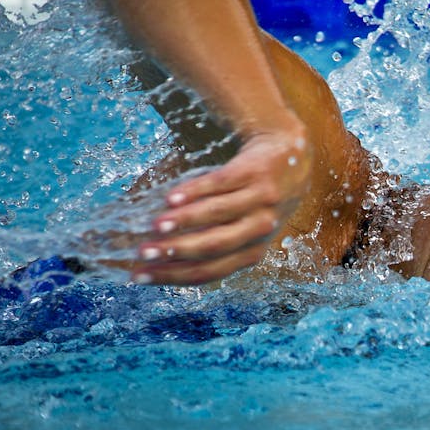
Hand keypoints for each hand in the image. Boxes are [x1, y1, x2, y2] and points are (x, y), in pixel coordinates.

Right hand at [130, 119, 310, 284]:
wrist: (289, 154)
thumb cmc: (255, 198)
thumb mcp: (242, 226)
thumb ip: (207, 239)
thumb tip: (153, 254)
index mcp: (251, 251)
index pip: (209, 271)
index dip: (173, 276)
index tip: (139, 276)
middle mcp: (260, 230)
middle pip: (213, 246)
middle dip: (175, 252)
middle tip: (142, 252)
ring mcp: (260, 200)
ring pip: (218, 215)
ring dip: (184, 221)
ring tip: (155, 225)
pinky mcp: (255, 172)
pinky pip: (222, 184)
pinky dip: (195, 191)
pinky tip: (171, 197)